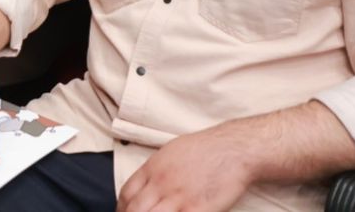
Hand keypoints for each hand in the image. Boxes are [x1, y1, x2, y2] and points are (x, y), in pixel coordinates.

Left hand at [117, 128, 254, 211]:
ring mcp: (179, 198)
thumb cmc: (205, 149)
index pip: (126, 193)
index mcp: (153, 168)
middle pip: (135, 209)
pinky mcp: (197, 210)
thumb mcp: (171, 151)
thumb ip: (155, 170)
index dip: (122, 208)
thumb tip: (145, 184)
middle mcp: (162, 183)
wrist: (232, 149)